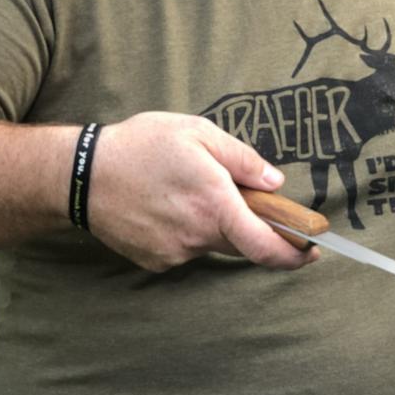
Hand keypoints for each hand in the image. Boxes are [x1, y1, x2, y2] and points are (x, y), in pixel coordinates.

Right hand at [85, 112, 318, 271]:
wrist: (82, 175)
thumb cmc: (142, 145)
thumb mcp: (197, 133)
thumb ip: (242, 159)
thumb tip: (276, 184)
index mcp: (214, 203)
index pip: (265, 244)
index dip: (294, 254)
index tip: (312, 251)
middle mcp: (197, 235)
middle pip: (242, 242)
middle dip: (250, 225)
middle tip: (232, 192)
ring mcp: (175, 252)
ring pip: (212, 243)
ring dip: (213, 223)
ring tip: (183, 188)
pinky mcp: (156, 261)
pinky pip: (186, 248)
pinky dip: (187, 230)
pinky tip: (164, 204)